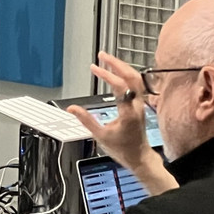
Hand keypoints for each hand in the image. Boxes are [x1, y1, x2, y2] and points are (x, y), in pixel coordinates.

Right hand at [65, 52, 178, 194]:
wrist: (139, 157)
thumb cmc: (123, 149)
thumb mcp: (100, 136)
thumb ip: (86, 120)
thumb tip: (72, 109)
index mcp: (128, 113)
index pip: (120, 87)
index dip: (107, 75)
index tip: (95, 68)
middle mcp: (137, 106)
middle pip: (132, 77)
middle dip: (117, 64)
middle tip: (103, 55)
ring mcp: (141, 105)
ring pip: (136, 79)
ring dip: (122, 67)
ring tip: (108, 60)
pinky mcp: (140, 105)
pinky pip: (136, 85)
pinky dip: (126, 75)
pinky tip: (117, 72)